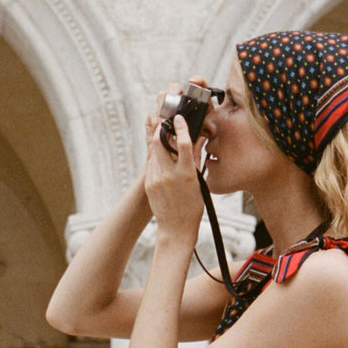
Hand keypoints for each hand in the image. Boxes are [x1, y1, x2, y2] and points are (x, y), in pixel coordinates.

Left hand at [144, 113, 203, 241]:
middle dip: (161, 129)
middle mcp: (169, 175)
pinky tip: (163, 161)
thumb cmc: (192, 207)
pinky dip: (157, 159)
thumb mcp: (198, 182)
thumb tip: (198, 137)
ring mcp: (156, 179)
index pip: (182, 143)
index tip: (178, 118)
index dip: (180, 126)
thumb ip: (196, 158)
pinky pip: (151, 165)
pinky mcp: (149, 184)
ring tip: (166, 141)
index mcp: (186, 174)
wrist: (176, 229)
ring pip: (154, 152)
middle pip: (159, 142)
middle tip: (165, 124)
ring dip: (159, 144)